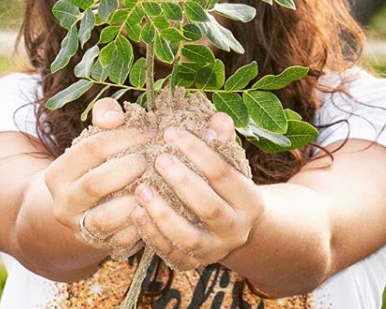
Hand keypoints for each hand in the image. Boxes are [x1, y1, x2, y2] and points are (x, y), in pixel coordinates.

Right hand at [44, 98, 152, 254]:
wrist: (81, 209)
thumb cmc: (97, 162)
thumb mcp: (95, 135)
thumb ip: (105, 115)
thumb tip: (115, 119)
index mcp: (58, 173)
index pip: (92, 148)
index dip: (124, 137)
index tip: (150, 132)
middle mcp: (64, 204)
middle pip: (96, 184)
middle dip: (129, 168)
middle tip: (152, 158)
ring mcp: (82, 228)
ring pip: (107, 218)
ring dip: (136, 200)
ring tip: (156, 182)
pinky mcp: (102, 247)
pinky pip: (124, 240)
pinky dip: (144, 224)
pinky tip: (160, 205)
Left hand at [131, 114, 264, 269]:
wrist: (229, 226)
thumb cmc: (222, 181)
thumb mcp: (229, 158)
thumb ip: (222, 135)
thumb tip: (215, 122)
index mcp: (249, 200)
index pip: (224, 173)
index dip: (198, 151)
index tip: (170, 132)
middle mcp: (236, 229)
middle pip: (209, 207)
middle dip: (182, 182)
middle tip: (158, 159)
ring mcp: (214, 251)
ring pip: (189, 237)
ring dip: (163, 213)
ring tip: (141, 189)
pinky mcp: (192, 264)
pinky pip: (171, 253)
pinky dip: (152, 234)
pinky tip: (136, 212)